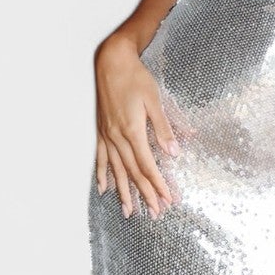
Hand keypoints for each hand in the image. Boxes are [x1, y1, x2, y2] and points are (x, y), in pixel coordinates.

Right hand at [94, 36, 178, 218]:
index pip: (148, 165)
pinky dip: (102, 174)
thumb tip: (174, 150)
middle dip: (145, 194)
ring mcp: (106, 135)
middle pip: (133, 173)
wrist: (111, 62)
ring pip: (116, 170)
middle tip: (155, 212)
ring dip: (124, 192)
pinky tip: (104, 189)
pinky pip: (100, 158)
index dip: (158, 184)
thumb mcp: (154, 100)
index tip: (167, 199)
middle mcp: (117, 137)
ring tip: (129, 211)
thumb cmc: (135, 78)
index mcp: (132, 131)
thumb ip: (163, 127)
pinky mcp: (100, 131)